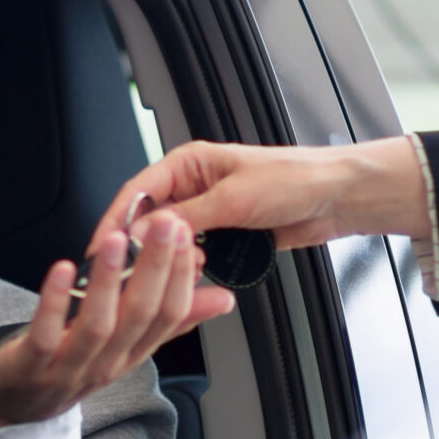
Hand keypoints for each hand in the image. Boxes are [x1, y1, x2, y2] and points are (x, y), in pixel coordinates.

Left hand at [0, 210, 232, 437]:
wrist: (11, 409)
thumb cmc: (68, 367)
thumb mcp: (125, 345)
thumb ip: (172, 321)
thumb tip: (223, 299)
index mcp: (131, 353)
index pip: (169, 316)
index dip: (182, 276)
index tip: (187, 234)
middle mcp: (107, 363)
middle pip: (140, 316)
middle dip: (156, 267)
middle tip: (167, 224)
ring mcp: (69, 368)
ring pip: (98, 325)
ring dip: (110, 280)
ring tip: (118, 241)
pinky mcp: (30, 367)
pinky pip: (47, 334)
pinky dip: (56, 301)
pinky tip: (63, 269)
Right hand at [92, 137, 428, 253]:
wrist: (336, 198)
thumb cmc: (294, 180)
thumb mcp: (233, 199)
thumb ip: (186, 219)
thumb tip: (145, 235)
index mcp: (188, 163)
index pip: (137, 192)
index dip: (116, 222)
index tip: (101, 248)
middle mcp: (193, 186)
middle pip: (149, 220)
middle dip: (143, 246)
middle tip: (135, 271)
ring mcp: (209, 212)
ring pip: (171, 242)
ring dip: (170, 260)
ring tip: (175, 273)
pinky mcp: (225, 234)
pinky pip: (195, 254)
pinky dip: (191, 268)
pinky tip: (195, 275)